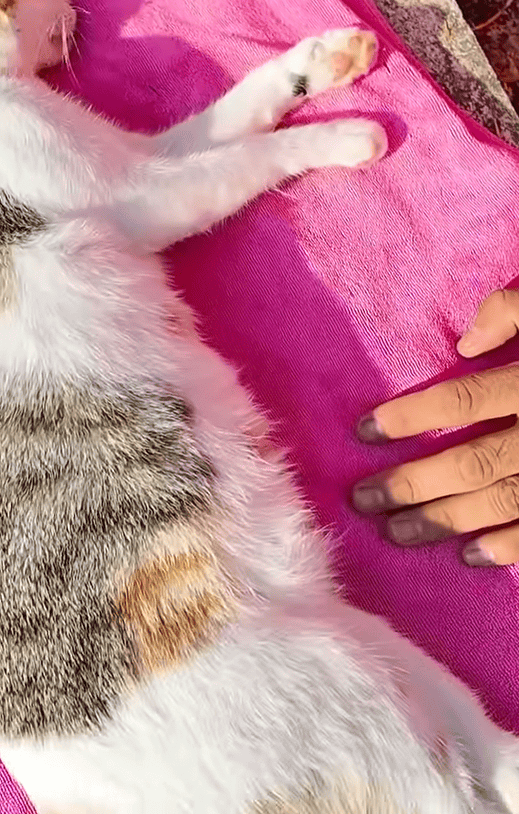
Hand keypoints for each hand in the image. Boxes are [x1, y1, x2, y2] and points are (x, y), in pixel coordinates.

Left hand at [353, 289, 518, 566]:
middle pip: (476, 462)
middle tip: (364, 500)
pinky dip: (513, 548)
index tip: (364, 431)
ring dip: (448, 522)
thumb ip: (516, 310)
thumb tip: (465, 343)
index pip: (466, 399)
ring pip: (506, 502)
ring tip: (397, 532)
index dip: (411, 416)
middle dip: (414, 484)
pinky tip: (473, 557)